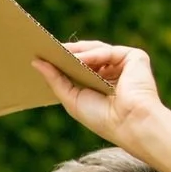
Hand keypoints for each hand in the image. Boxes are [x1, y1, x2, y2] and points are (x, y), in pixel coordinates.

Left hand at [34, 42, 163, 148]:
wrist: (130, 124)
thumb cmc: (103, 119)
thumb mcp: (72, 99)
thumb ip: (55, 80)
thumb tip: (36, 62)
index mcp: (101, 84)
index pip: (80, 67)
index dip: (62, 61)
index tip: (41, 55)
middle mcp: (114, 73)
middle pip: (87, 55)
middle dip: (67, 52)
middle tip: (46, 47)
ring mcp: (125, 64)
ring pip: (96, 50)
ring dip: (76, 51)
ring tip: (58, 51)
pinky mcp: (135, 58)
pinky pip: (108, 52)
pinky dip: (92, 54)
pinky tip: (77, 57)